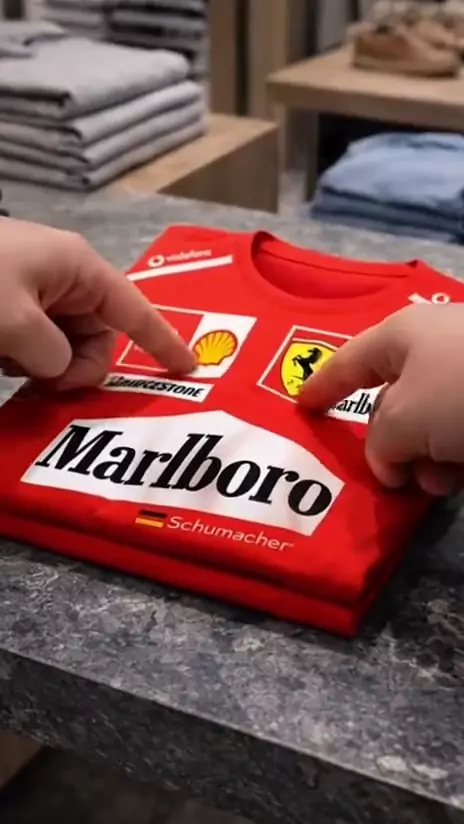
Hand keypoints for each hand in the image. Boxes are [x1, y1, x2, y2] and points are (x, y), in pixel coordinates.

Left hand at [0, 219, 194, 389]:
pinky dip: (31, 359)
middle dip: (81, 366)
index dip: (164, 341)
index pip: (136, 311)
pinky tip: (7, 360)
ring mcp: (39, 289)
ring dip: (50, 366)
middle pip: (99, 336)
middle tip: (46, 384)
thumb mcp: (14, 321)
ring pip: (68, 344)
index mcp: (79, 267)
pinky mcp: (14, 302)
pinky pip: (42, 340)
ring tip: (12, 365)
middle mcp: (66, 277)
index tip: (188, 367)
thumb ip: (52, 355)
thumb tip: (58, 368)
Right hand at [299, 303, 463, 495]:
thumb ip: (379, 445)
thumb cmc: (459, 392)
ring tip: (434, 482)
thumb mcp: (401, 421)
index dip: (322, 385)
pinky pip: (459, 432)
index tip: (301, 406)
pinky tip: (459, 475)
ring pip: (428, 423)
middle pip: (391, 400)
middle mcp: (434, 349)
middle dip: (387, 443)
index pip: (348, 361)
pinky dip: (453, 457)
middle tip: (388, 476)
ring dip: (424, 459)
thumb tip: (391, 464)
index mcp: (402, 336)